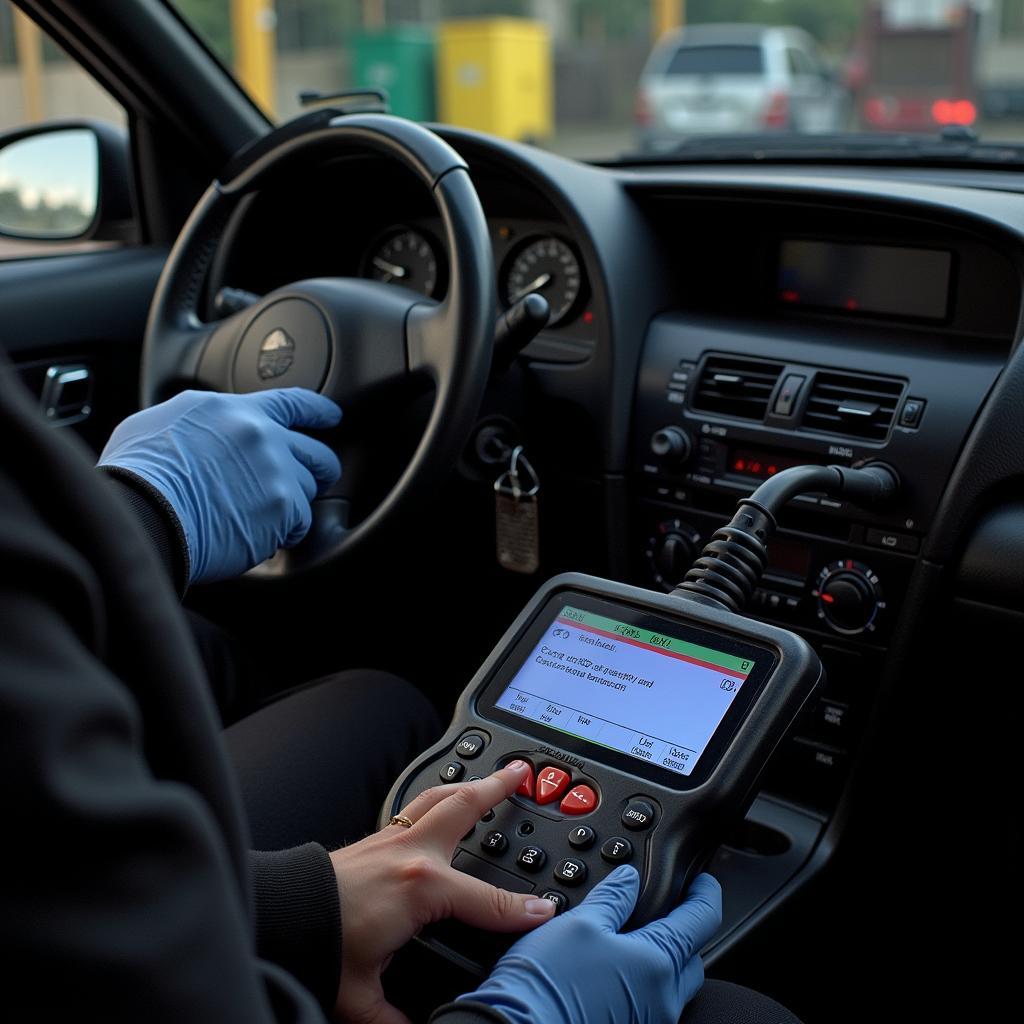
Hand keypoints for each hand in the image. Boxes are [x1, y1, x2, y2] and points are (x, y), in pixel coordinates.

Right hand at [98, 388, 341, 582]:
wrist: (141, 514)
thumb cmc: (136, 477)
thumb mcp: (158, 424)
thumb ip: (196, 424)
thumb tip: (200, 432)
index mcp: (232, 410)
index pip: (291, 401)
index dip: (318, 410)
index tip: (332, 416)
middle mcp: (262, 435)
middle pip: (316, 451)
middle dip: (317, 468)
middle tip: (310, 481)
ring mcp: (276, 471)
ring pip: (307, 490)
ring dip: (291, 504)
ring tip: (260, 516)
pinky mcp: (283, 509)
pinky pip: (300, 524)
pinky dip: (284, 533)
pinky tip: (258, 535)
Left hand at [329, 760, 555, 1023]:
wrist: (277, 915)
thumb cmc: (317, 944)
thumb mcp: (362, 996)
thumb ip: (396, 1019)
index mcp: (421, 887)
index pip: (488, 901)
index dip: (522, 911)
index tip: (547, 912)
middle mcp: (411, 853)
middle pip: (465, 808)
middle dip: (498, 789)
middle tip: (522, 772)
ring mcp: (390, 839)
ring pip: (439, 798)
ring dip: (468, 783)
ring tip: (489, 773)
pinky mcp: (372, 840)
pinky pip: (415, 808)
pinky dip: (437, 799)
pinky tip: (440, 803)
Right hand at [460, 866, 721, 1023]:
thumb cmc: (547, 985)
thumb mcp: (578, 922)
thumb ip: (612, 896)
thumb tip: (628, 878)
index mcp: (657, 964)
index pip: (702, 920)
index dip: (704, 893)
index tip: (703, 881)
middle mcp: (662, 1000)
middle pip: (692, 957)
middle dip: (685, 931)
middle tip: (664, 911)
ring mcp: (647, 1022)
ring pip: (671, 985)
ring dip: (662, 960)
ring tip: (630, 941)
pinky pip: (650, 1005)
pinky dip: (642, 984)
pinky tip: (612, 974)